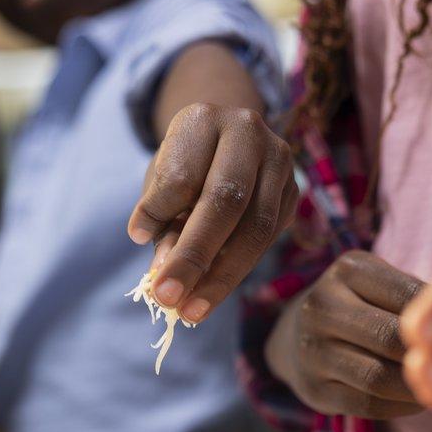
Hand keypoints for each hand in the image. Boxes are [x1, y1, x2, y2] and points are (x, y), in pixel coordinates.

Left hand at [127, 102, 297, 322]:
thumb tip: (163, 272)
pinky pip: (269, 238)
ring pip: (257, 227)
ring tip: (191, 311)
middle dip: (195, 256)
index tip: (138, 239)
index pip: (183, 173)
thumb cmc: (184, 165)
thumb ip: (162, 222)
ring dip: (222, 276)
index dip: (160, 209)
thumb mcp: (161, 183)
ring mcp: (279, 161)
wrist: (226, 140)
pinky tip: (213, 293)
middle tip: (168, 298)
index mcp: (203, 120)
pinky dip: (238, 269)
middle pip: (226, 200)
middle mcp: (248, 133)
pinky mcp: (294, 191)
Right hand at [265, 250, 427, 418]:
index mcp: (348, 270)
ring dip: (420, 386)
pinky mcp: (314, 390)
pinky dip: (402, 407)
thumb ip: (426, 302)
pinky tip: (419, 399)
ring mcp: (312, 351)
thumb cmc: (362, 307)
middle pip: (392, 339)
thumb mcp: (384, 285)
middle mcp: (322, 306)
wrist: (295, 337)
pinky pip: (369, 405)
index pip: (410, 297)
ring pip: (380, 378)